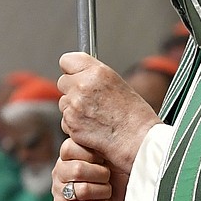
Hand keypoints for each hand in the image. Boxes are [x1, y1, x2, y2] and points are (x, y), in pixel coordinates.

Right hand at [53, 138, 148, 200]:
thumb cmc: (121, 182)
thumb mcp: (115, 158)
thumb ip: (104, 145)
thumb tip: (104, 130)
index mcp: (69, 154)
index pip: (70, 147)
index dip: (93, 155)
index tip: (106, 161)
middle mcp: (60, 171)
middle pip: (77, 169)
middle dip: (101, 176)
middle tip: (109, 181)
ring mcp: (58, 192)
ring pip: (82, 190)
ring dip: (103, 194)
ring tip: (108, 195)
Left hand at [57, 52, 159, 172]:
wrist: (138, 140)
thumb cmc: (135, 115)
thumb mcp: (117, 83)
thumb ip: (94, 76)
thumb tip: (79, 74)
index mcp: (96, 72)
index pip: (67, 60)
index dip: (72, 69)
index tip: (75, 74)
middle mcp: (82, 86)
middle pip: (63, 81)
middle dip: (72, 90)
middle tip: (89, 100)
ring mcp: (74, 106)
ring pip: (63, 102)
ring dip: (73, 108)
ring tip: (94, 115)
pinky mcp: (71, 124)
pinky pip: (65, 121)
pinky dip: (74, 124)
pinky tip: (91, 127)